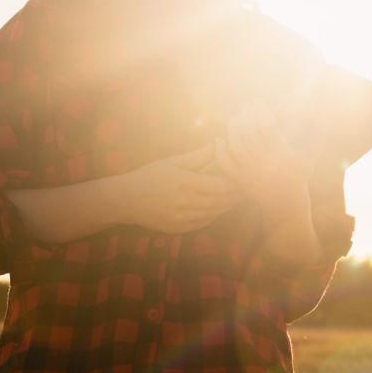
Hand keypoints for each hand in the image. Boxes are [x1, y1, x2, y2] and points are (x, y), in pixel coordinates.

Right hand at [119, 141, 247, 233]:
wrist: (125, 199)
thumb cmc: (149, 176)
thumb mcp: (172, 162)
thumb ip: (198, 156)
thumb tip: (217, 143)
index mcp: (185, 182)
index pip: (220, 185)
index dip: (235, 183)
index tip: (244, 178)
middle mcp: (184, 202)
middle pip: (219, 202)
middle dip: (235, 197)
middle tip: (246, 191)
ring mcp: (180, 218)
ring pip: (212, 214)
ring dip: (226, 208)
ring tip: (236, 201)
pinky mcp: (176, 228)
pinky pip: (201, 224)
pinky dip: (212, 217)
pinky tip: (218, 211)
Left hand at [214, 99, 320, 208]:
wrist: (286, 204)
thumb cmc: (300, 175)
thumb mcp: (311, 155)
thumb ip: (318, 133)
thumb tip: (324, 112)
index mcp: (283, 155)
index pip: (268, 127)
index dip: (261, 111)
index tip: (259, 101)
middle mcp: (266, 164)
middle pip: (250, 134)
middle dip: (246, 116)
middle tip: (246, 106)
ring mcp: (252, 173)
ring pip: (237, 147)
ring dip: (233, 130)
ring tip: (234, 118)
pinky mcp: (242, 181)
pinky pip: (227, 164)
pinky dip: (221, 151)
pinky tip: (219, 140)